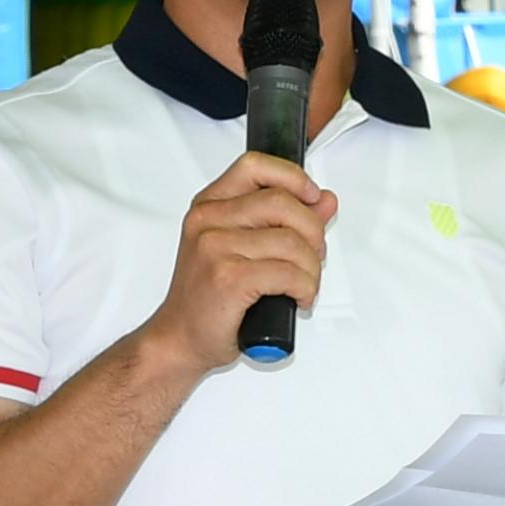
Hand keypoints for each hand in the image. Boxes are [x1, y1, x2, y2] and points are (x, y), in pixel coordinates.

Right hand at [140, 153, 333, 375]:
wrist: (179, 339)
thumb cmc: (209, 298)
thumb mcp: (243, 249)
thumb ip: (285, 221)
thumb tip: (325, 200)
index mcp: (209, 205)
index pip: (255, 165)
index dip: (292, 177)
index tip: (312, 196)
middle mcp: (207, 220)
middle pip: (281, 202)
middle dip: (312, 231)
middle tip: (314, 256)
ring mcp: (215, 248)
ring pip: (291, 242)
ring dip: (311, 268)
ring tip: (304, 285)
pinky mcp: (228, 278)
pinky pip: (289, 273)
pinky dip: (306, 288)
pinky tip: (299, 298)